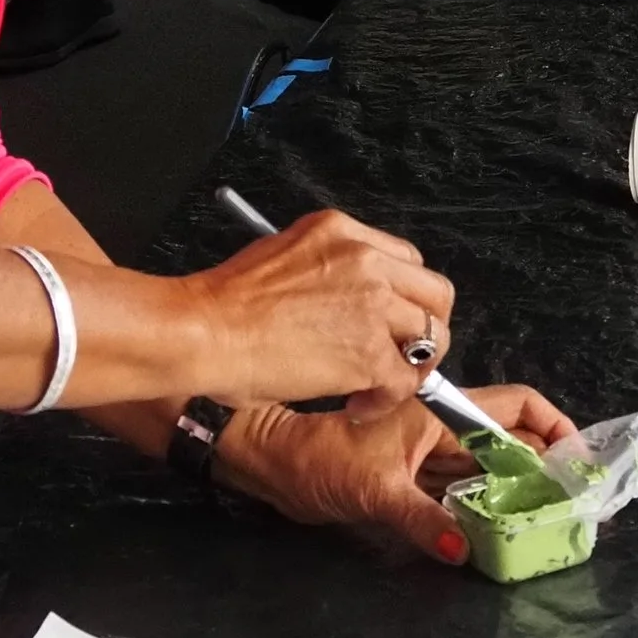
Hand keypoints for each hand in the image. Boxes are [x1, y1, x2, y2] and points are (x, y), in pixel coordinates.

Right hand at [170, 208, 454, 408]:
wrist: (203, 332)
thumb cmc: (223, 305)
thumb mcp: (280, 256)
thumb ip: (324, 270)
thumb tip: (343, 302)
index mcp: (340, 232)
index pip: (405, 260)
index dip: (403, 298)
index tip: (390, 321)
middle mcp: (365, 261)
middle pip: (434, 293)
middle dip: (425, 328)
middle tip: (402, 354)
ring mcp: (372, 305)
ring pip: (432, 336)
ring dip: (412, 366)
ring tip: (380, 385)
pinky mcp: (369, 352)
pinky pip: (404, 381)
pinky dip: (386, 400)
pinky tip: (357, 404)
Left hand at [217, 384, 577, 564]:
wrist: (272, 464)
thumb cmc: (318, 461)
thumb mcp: (374, 491)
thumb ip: (423, 520)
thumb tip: (464, 550)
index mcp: (440, 412)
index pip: (516, 406)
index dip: (554, 426)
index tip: (578, 458)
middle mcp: (441, 429)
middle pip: (510, 442)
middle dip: (545, 467)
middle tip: (575, 502)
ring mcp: (427, 455)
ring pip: (488, 469)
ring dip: (518, 491)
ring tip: (549, 520)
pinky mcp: (412, 478)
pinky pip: (461, 492)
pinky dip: (484, 509)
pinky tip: (502, 532)